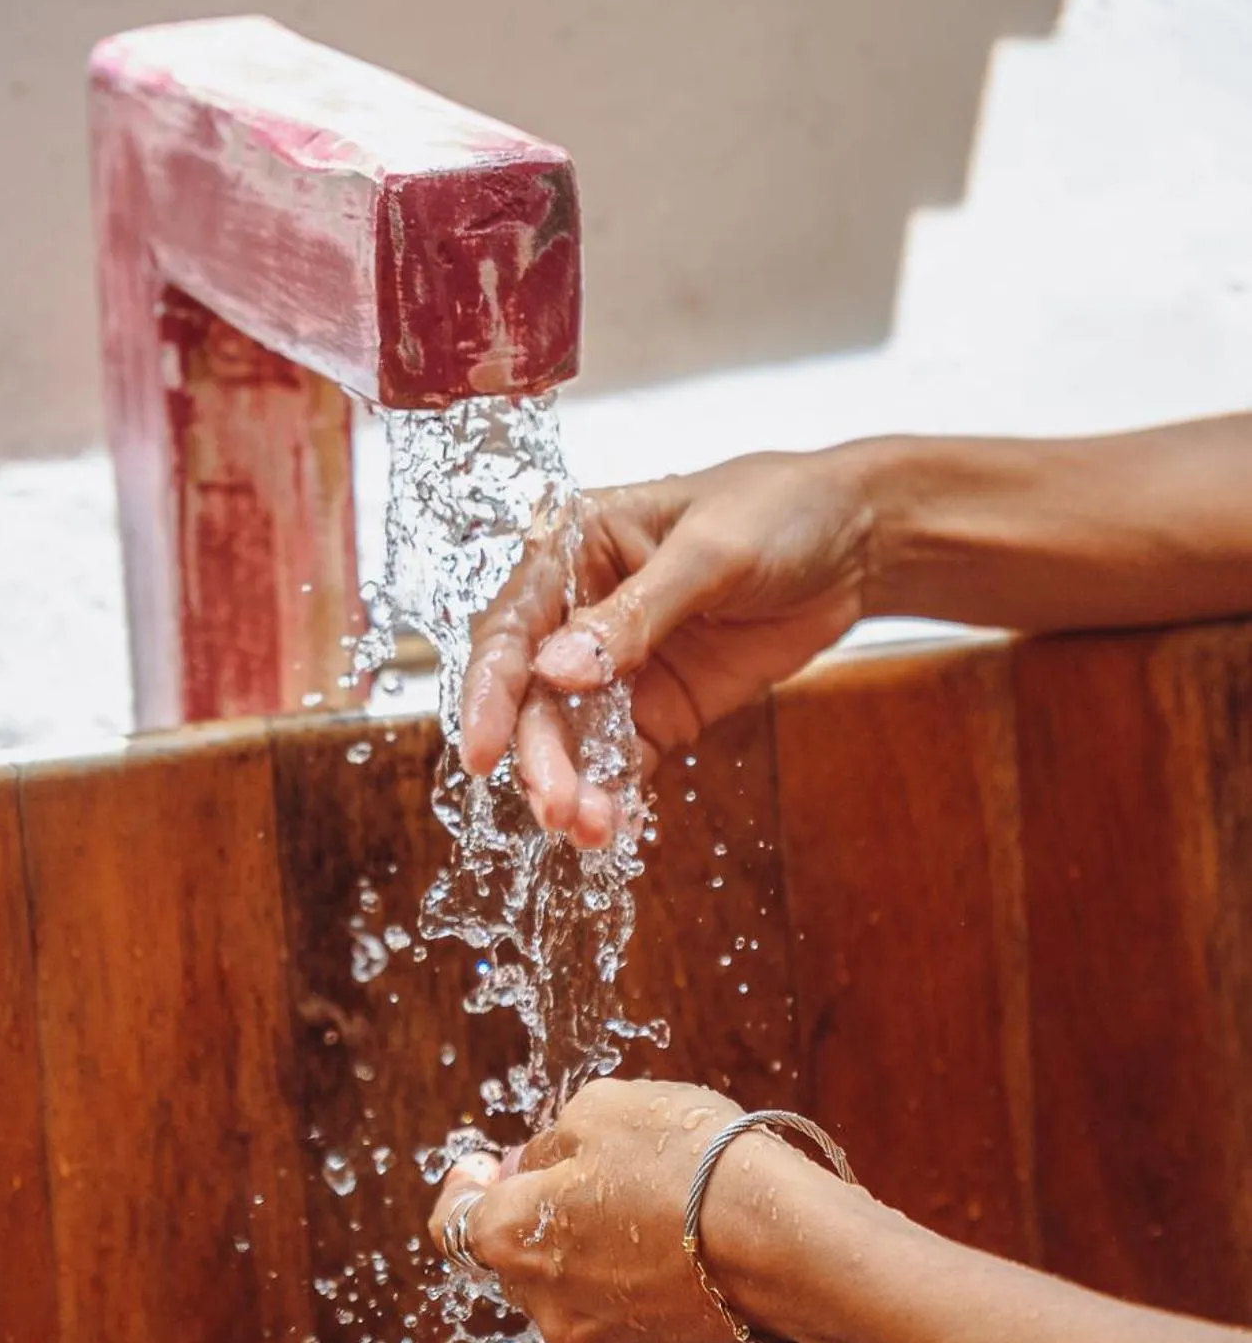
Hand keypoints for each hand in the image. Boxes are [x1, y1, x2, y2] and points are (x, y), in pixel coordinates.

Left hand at [428, 1079, 766, 1342]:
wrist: (787, 1243)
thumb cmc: (687, 1161)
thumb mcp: (602, 1109)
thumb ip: (549, 1141)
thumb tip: (531, 1164)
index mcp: (511, 1236)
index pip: (452, 1220)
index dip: (465, 1184)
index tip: (483, 1163)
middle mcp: (545, 1305)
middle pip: (520, 1255)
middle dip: (544, 1214)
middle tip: (591, 1169)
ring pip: (581, 1291)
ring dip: (601, 1253)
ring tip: (660, 1205)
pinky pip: (638, 1318)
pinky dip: (652, 1288)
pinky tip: (695, 1250)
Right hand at [459, 449, 874, 846]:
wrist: (857, 542)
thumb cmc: (779, 511)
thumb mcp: (711, 552)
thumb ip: (638, 613)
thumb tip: (562, 669)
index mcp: (576, 549)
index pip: (511, 624)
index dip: (489, 689)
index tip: (484, 749)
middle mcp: (582, 612)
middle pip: (535, 696)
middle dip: (541, 756)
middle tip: (559, 807)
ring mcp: (620, 668)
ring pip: (573, 737)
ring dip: (574, 786)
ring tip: (592, 830)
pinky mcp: (660, 709)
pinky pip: (622, 760)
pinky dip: (616, 796)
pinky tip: (619, 830)